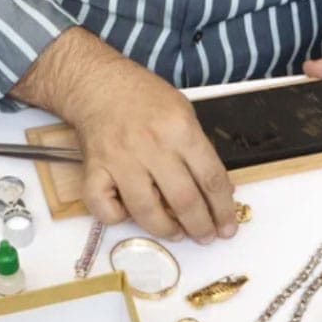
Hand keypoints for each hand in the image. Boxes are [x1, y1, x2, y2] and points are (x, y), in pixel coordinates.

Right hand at [13, 27, 236, 242]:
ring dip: (167, 230)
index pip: (211, 178)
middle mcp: (152, 146)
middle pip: (184, 200)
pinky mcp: (93, 170)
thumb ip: (199, 150)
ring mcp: (120, 160)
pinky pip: (105, 208)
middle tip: (207, 236)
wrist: (99, 84)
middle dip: (201, 227)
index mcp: (180, 129)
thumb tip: (217, 190)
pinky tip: (130, 214)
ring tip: (178, 233)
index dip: (223, 208)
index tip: (228, 226)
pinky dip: (117, 218)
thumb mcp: (184, 113)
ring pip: (147, 211)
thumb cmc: (145, 98)